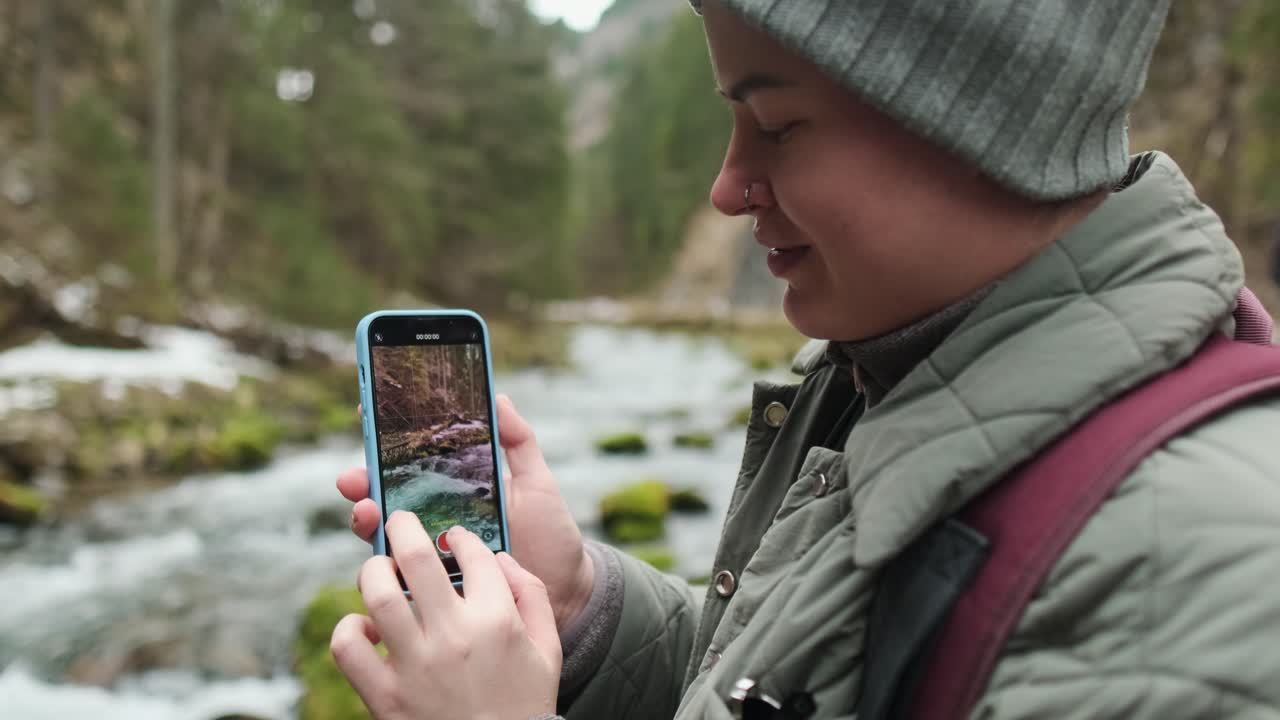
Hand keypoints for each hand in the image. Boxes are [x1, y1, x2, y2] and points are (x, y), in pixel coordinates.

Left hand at [331, 514, 560, 719]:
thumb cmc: (524, 702)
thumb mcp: (547, 647)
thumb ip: (532, 594)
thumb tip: (499, 557)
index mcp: (496, 620)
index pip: (472, 553)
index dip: (459, 535)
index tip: (452, 537)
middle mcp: (454, 636)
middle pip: (414, 557)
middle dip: (402, 526)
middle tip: (398, 521)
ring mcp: (416, 666)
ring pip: (376, 594)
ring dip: (372, 571)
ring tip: (378, 570)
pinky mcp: (386, 696)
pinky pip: (349, 647)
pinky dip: (350, 629)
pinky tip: (367, 628)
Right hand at [337, 395, 594, 629]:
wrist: (568, 590)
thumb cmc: (550, 533)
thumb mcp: (536, 483)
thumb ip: (518, 441)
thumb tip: (497, 396)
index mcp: (454, 490)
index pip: (409, 463)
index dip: (383, 440)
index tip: (364, 415)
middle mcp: (435, 521)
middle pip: (385, 497)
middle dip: (362, 484)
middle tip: (354, 478)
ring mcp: (433, 556)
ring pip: (384, 537)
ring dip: (367, 522)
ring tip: (368, 512)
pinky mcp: (436, 591)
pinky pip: (401, 580)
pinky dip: (387, 569)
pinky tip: (386, 559)